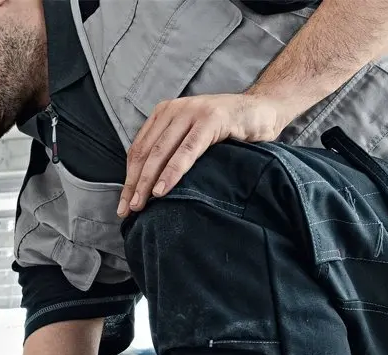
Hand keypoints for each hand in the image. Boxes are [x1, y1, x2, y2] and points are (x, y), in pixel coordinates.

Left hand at [117, 92, 289, 217]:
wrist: (263, 111)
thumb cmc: (227, 131)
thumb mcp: (192, 139)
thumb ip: (171, 152)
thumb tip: (147, 189)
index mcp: (164, 114)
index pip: (138, 151)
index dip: (128, 180)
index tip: (123, 205)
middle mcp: (174, 110)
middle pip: (145, 154)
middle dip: (134, 185)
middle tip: (127, 211)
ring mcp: (192, 113)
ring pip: (161, 153)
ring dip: (148, 182)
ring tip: (141, 205)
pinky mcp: (211, 120)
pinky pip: (186, 151)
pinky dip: (173, 172)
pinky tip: (162, 190)